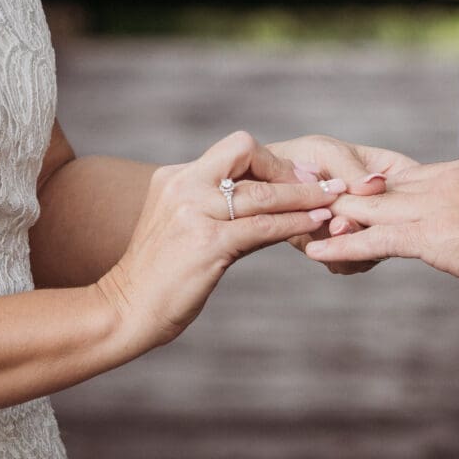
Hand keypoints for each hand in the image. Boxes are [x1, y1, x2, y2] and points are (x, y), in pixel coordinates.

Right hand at [98, 131, 343, 350]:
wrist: (125, 309)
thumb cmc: (159, 274)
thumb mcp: (182, 226)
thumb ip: (214, 206)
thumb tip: (263, 198)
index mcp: (175, 176)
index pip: (233, 148)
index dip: (271, 159)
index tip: (297, 175)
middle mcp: (182, 185)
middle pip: (245, 150)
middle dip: (287, 167)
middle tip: (319, 183)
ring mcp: (193, 212)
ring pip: (262, 192)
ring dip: (304, 195)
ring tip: (334, 198)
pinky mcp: (207, 243)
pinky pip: (262, 226)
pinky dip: (295, 221)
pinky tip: (315, 222)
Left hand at [267, 135, 418, 274]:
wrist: (272, 181)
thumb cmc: (306, 156)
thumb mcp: (329, 153)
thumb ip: (350, 170)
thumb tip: (375, 185)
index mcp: (393, 176)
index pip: (413, 191)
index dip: (401, 201)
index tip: (373, 199)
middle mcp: (385, 209)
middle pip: (396, 227)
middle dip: (370, 227)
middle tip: (341, 220)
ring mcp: (366, 232)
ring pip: (374, 250)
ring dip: (353, 244)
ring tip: (331, 228)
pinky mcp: (344, 252)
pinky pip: (349, 264)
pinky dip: (337, 257)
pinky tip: (318, 246)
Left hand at [305, 156, 458, 291]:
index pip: (411, 176)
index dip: (378, 186)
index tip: (354, 191)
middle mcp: (446, 180)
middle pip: (383, 186)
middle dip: (347, 195)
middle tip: (313, 199)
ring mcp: (437, 206)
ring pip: (373, 208)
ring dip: (336, 219)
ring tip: (304, 225)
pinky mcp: (433, 236)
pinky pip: (377, 239)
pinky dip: (344, 245)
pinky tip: (319, 251)